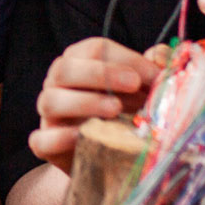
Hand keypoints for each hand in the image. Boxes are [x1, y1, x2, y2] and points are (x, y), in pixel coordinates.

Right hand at [29, 37, 161, 172]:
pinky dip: (61, 138)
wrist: (108, 156)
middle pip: (65, 69)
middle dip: (101, 73)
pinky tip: (85, 137)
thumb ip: (152, 69)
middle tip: (133, 84)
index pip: (94, 48)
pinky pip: (42, 139)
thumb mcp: (141, 89)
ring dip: (84, 102)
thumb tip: (162, 58)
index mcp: (78, 61)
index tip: (154, 75)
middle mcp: (57, 83)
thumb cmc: (124, 112)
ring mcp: (48, 114)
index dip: (125, 58)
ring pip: (51, 101)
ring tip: (115, 110)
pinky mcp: (44, 144)